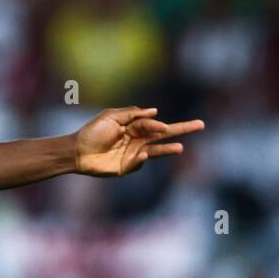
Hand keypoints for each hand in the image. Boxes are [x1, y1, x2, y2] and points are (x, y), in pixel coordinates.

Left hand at [74, 107, 204, 176]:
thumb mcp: (111, 117)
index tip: (162, 126)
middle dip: (182, 129)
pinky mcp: (128, 167)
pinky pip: (140, 162)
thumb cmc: (92, 132)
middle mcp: (137, 139)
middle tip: (201, 124)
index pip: (153, 124)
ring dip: (168, 149)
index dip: (158, 125)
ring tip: (181, 148)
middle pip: (164, 134)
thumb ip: (132, 113)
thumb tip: (155, 111)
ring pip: (157, 150)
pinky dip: (141, 159)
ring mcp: (134, 153)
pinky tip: (140, 154)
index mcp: (133, 126)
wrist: (77, 151)